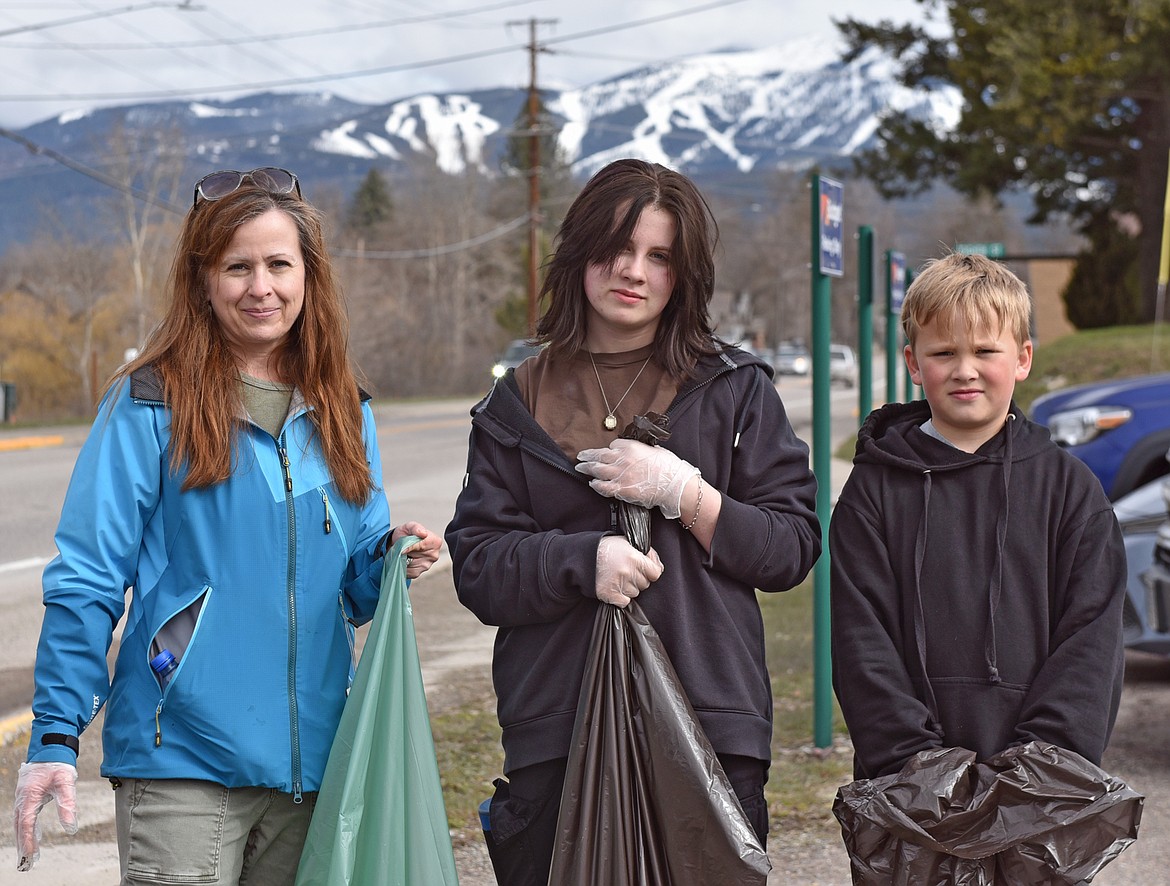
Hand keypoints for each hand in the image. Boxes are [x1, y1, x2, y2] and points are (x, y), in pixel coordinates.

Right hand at [14, 762, 77, 871]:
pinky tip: (33, 836)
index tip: (30, 854)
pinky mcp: (27, 796)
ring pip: (21, 822)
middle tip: (26, 863)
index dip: (28, 840)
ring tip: (29, 855)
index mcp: (29, 796)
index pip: (27, 823)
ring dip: (24, 838)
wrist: (51, 748)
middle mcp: (22, 799)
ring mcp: (22, 797)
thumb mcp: (66, 783)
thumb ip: (68, 804)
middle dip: (23, 845)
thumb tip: (71, 828)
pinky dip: (26, 828)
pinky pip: (24, 816)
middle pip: (20, 826)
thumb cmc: (58, 765)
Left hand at [392, 521, 441, 579]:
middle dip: (406, 553)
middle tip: (403, 547)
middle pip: (415, 557)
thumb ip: (416, 528)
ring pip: (410, 565)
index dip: (410, 547)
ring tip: (404, 552)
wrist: (400, 542)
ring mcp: (427, 566)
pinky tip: (404, 559)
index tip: (403, 547)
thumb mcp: (410, 526)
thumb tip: (423, 533)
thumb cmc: (407, 533)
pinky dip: (403, 566)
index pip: (422, 546)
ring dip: (403, 559)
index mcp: (435, 542)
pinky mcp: (418, 573)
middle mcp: (434, 555)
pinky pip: (407, 572)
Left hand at [576, 439, 698, 519]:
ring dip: (587, 468)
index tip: (609, 452)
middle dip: (588, 455)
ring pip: (597, 470)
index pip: (613, 445)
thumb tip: (636, 452)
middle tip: (580, 456)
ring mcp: (620, 474)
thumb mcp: (654, 450)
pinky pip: (603, 486)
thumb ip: (641, 450)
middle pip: (599, 455)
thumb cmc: (669, 467)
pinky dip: (596, 485)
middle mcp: (622, 459)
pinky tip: (592, 483)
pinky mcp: (621, 489)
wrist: (674, 484)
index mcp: (631, 447)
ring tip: (580, 467)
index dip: (611, 449)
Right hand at [595, 536, 662, 607]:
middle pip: (645, 584)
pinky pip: (625, 602)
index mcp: (634, 558)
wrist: (582, 557)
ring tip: (619, 578)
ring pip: (635, 593)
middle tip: (627, 572)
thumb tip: (657, 565)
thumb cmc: (605, 548)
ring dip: (630, 588)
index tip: (646, 570)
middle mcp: (628, 572)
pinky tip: (615, 587)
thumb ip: (644, 553)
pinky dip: (621, 597)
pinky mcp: (610, 594)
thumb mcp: (626, 542)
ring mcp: (619, 584)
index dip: (651, 572)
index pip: (655, 573)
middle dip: (639, 579)